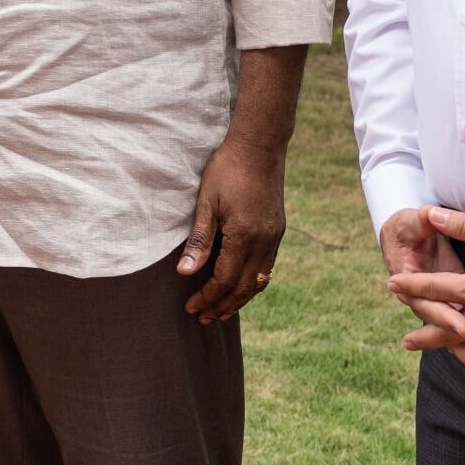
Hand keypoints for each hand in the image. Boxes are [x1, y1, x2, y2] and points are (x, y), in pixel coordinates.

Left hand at [178, 137, 285, 323]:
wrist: (260, 146)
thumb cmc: (227, 169)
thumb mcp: (207, 202)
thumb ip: (199, 240)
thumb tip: (186, 273)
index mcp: (244, 236)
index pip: (224, 280)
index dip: (208, 298)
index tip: (192, 308)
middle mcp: (264, 242)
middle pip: (244, 288)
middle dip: (223, 306)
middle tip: (204, 318)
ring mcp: (275, 237)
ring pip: (259, 281)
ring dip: (240, 299)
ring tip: (222, 310)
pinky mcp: (278, 230)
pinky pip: (267, 267)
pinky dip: (252, 283)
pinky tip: (241, 285)